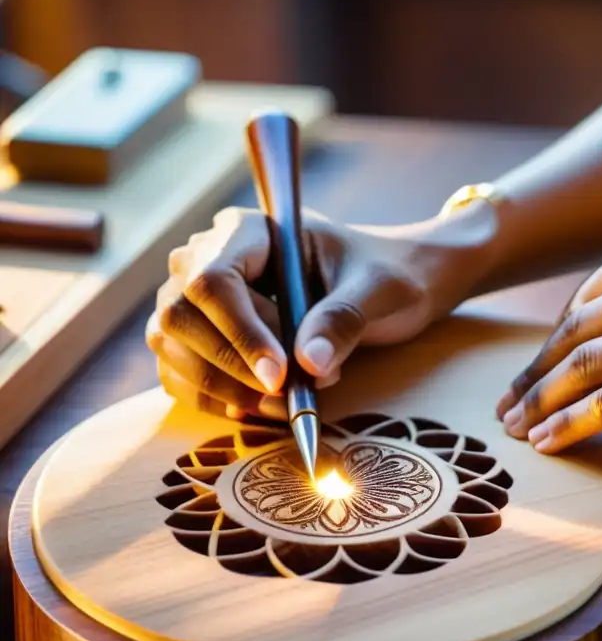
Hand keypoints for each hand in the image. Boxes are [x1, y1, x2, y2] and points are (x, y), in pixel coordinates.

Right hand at [147, 206, 484, 419]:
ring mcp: (198, 298)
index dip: (240, 332)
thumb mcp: (379, 289)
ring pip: (171, 346)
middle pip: (180, 315)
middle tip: (291, 393)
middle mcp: (209, 256)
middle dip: (232, 365)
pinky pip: (179, 371)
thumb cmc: (386, 273)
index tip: (281, 375)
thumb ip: (344, 319)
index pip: (213, 279)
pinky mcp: (201, 335)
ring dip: (225, 387)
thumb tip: (309, 363)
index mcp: (250, 230)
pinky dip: (214, 399)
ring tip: (288, 403)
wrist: (390, 285)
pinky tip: (260, 409)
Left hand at [496, 240, 601, 491]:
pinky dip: (569, 425)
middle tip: (509, 400)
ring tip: (516, 427)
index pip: (601, 289)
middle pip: (583, 328)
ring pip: (587, 366)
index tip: (544, 363)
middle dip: (537, 369)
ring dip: (541, 399)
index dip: (561, 330)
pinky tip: (549, 441)